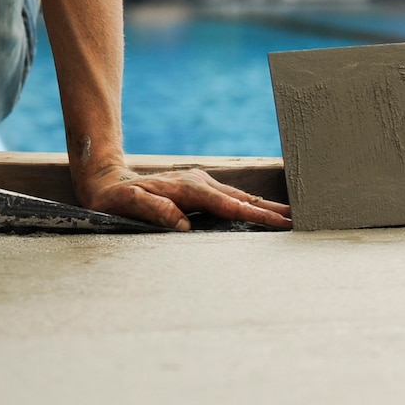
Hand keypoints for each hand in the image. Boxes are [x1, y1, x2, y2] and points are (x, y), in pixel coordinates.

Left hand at [81, 166, 292, 230]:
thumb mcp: (126, 205)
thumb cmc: (114, 199)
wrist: (105, 181)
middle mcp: (197, 182)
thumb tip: (182, 224)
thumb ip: (153, 211)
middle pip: (240, 199)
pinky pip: (228, 198)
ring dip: (263, 206)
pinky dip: (248, 204)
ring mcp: (198, 184)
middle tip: (300, 220)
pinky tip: (260, 211)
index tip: (280, 222)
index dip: (255, 215)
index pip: (228, 206)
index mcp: (186, 189)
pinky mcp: (197, 188)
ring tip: (290, 217)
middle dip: (270, 210)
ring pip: (237, 197)